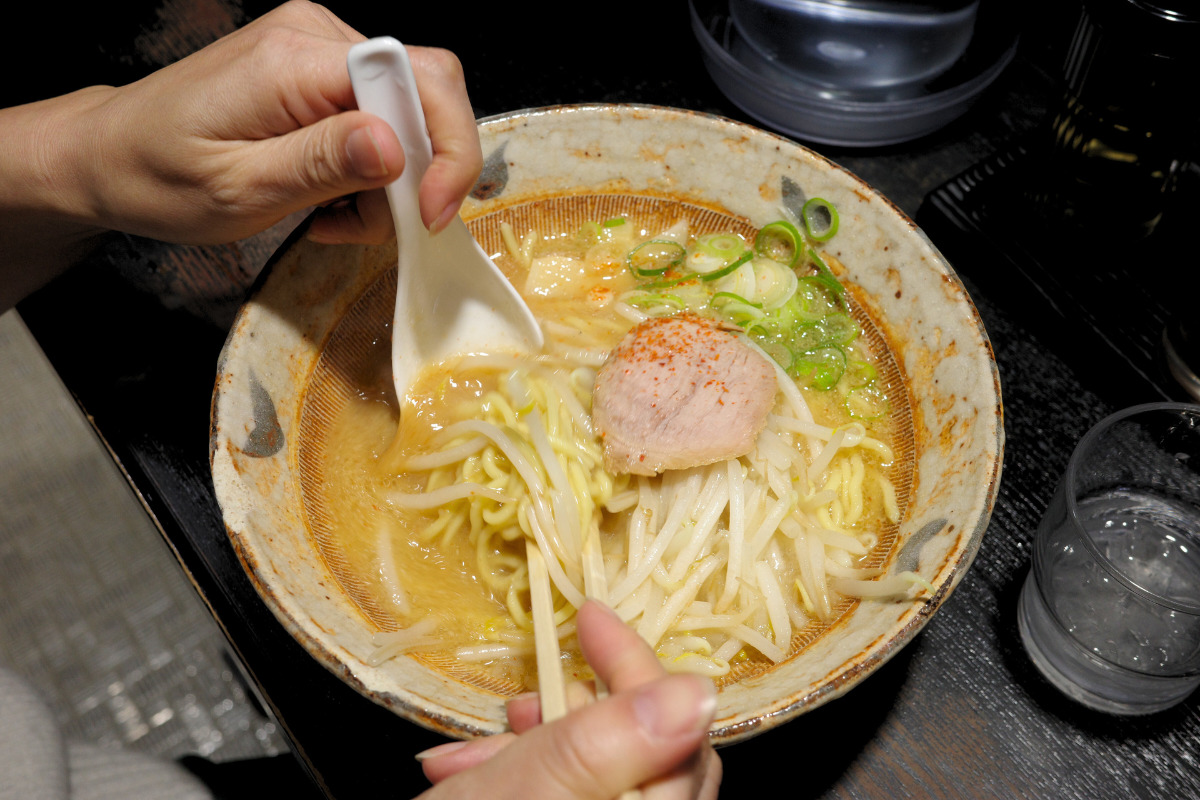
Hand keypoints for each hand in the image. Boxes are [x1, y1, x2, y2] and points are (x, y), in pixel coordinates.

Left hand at [0, 0, 481, 308]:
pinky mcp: (318, 70)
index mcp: (296, 59)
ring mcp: (318, 48)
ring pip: (408, 114)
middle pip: (425, 94)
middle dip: (421, 172)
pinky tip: (329, 197)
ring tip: (335, 218)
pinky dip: (371, 171)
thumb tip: (396, 147)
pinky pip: (380, 116)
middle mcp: (316, 35)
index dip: (446, 149)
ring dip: (391, 182)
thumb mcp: (239, 189)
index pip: (420, 79)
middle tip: (376, 224)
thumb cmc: (158, 176)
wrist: (108, 154)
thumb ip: (321, 164)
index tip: (430, 216)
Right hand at [414, 601, 722, 799]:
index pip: (678, 724)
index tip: (587, 614)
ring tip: (476, 752)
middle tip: (529, 695)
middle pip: (650, 749)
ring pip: (606, 771)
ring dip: (542, 745)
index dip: (632, 660)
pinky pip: (580, 796)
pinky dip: (530, 776)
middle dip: (580, 709)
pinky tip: (473, 774)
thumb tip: (696, 692)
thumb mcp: (523, 791)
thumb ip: (607, 743)